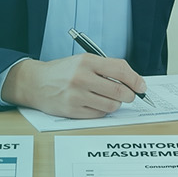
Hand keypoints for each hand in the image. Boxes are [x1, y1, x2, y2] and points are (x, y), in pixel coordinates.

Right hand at [3, 54, 147, 117]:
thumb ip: (106, 69)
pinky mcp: (72, 110)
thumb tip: (133, 82)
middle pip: (119, 91)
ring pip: (111, 105)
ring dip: (115, 104)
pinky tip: (94, 104)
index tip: (142, 87)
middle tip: (129, 95)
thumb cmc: (63, 72)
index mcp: (87, 61)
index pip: (120, 70)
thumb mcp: (83, 61)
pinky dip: (102, 111)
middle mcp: (82, 77)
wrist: (35, 83)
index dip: (136, 80)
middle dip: (129, 95)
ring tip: (107, 98)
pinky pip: (99, 114)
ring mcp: (77, 95)